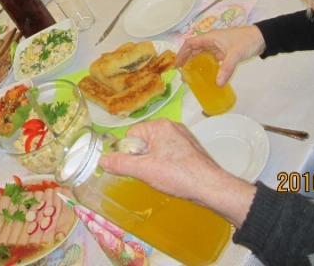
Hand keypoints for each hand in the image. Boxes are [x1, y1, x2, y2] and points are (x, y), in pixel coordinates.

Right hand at [100, 119, 226, 201]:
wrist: (211, 187)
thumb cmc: (177, 175)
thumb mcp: (144, 170)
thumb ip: (121, 164)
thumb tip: (102, 160)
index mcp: (160, 125)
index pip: (132, 135)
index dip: (130, 153)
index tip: (138, 167)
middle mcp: (172, 126)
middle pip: (144, 141)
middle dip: (143, 158)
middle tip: (151, 174)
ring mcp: (183, 137)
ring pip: (157, 149)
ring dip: (155, 162)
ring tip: (164, 177)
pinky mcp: (191, 148)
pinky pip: (170, 153)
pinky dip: (168, 165)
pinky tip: (174, 176)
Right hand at [176, 25, 265, 85]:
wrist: (262, 38)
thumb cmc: (246, 41)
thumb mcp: (235, 55)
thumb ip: (226, 69)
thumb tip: (218, 84)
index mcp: (210, 37)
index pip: (190, 43)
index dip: (182, 53)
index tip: (178, 64)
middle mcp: (211, 40)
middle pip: (194, 49)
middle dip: (186, 59)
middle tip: (182, 72)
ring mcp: (218, 46)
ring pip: (201, 53)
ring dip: (194, 61)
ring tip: (189, 73)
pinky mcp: (224, 51)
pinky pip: (210, 57)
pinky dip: (205, 64)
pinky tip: (205, 72)